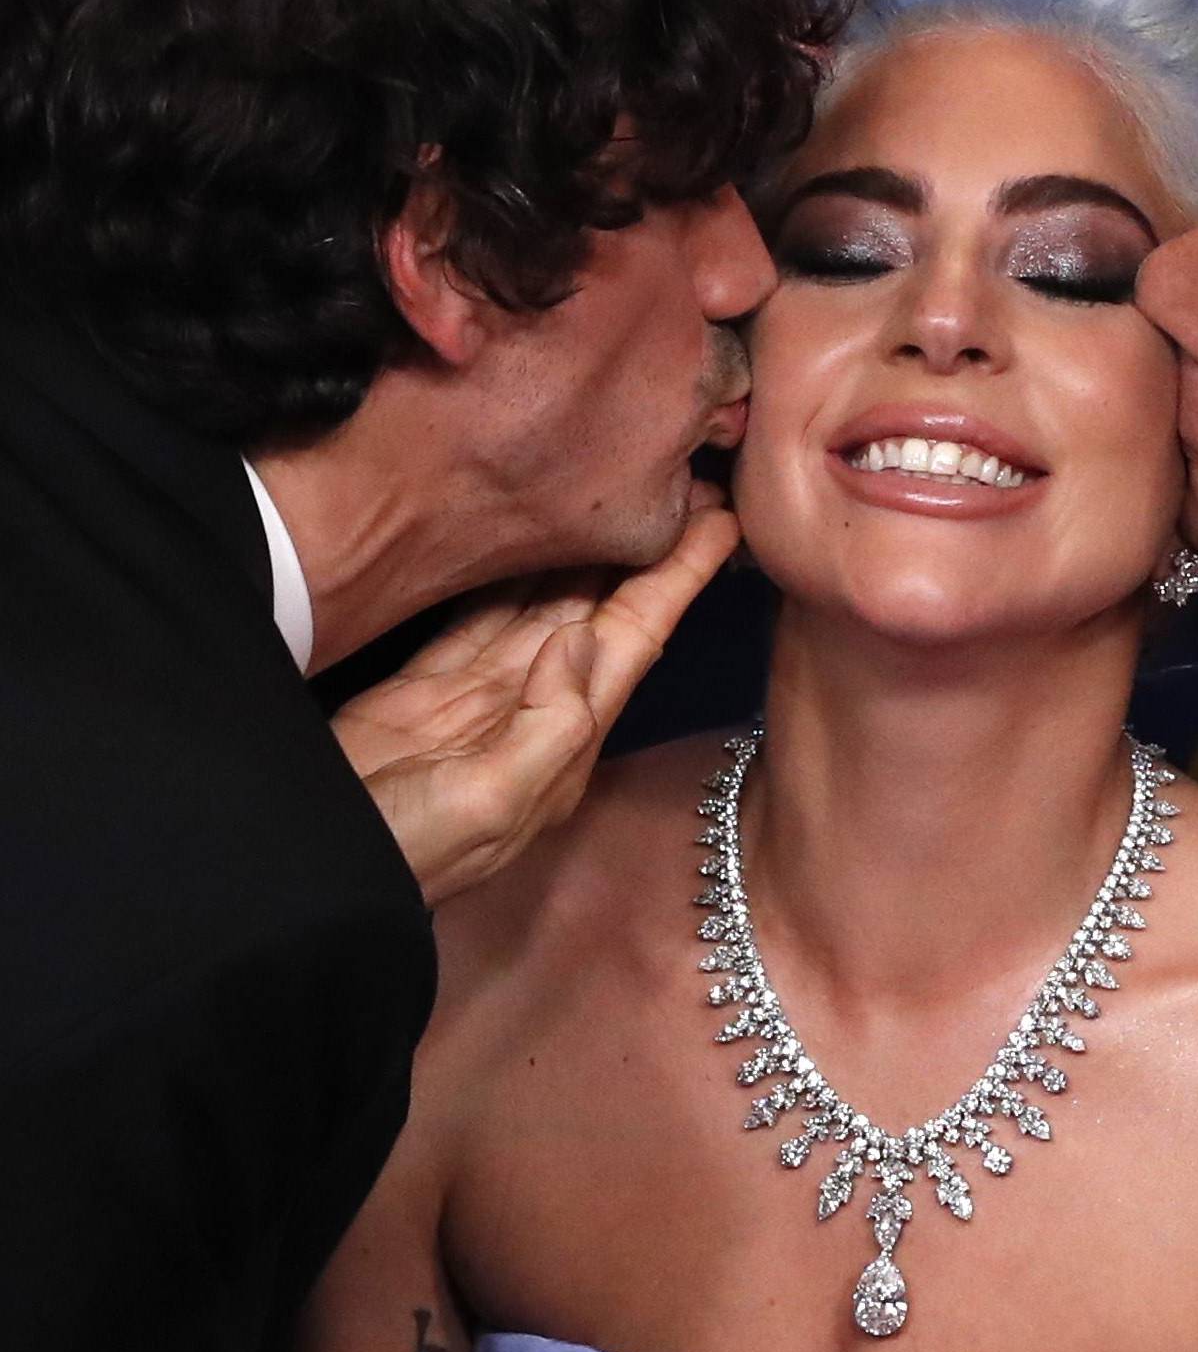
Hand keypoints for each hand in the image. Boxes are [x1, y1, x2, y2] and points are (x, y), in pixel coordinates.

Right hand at [332, 502, 738, 905]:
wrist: (317, 873)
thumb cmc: (408, 853)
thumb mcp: (490, 803)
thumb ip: (546, 727)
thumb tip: (581, 638)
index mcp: (564, 739)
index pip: (636, 640)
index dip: (679, 578)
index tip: (726, 517)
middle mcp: (534, 710)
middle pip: (602, 612)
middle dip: (646, 551)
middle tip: (688, 478)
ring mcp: (479, 698)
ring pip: (544, 605)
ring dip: (583, 552)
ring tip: (619, 489)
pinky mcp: (424, 688)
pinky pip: (478, 616)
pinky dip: (504, 575)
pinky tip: (522, 534)